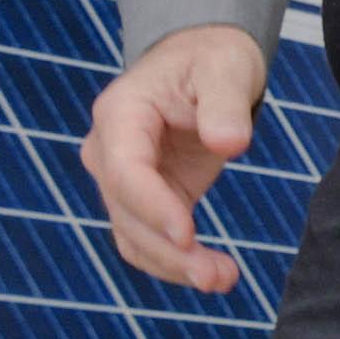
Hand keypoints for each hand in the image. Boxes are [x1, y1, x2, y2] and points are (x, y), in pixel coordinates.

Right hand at [80, 22, 266, 295]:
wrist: (204, 63)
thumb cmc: (212, 59)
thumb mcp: (226, 67)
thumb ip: (225, 103)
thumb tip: (229, 145)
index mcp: (120, 115)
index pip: (125, 170)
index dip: (152, 206)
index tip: (188, 235)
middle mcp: (110, 152)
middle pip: (127, 213)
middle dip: (168, 249)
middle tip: (215, 275)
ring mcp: (122, 180)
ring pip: (135, 236)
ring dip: (174, 266)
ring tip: (224, 279)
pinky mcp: (146, 199)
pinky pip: (151, 240)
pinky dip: (177, 262)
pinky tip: (215, 274)